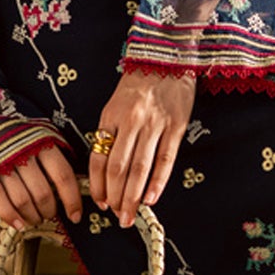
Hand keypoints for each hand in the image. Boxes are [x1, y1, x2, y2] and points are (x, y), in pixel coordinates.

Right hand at [0, 139, 83, 230]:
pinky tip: (19, 224)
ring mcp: (3, 165)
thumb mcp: (42, 136)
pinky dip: (11, 216)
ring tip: (35, 219)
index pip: (63, 176)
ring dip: (32, 216)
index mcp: (42, 142)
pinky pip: (0, 201)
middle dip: (49, 210)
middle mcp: (24, 153)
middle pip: (43, 193)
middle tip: (50, 215)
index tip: (75, 215)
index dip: (72, 199)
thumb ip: (56, 155)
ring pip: (23, 200)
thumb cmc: (19, 135)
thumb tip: (76, 183)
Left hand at [90, 68, 195, 226]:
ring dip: (134, 196)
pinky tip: (151, 199)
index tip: (99, 203)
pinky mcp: (176, 126)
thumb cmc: (138, 84)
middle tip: (117, 218)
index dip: (98, 185)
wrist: (166, 56)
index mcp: (111, 116)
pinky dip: (157, 182)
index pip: (100, 158)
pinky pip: (165, 159)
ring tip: (130, 215)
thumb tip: (106, 172)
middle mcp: (131, 121)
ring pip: (140, 168)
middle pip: (119, 168)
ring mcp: (155, 124)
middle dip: (115, 197)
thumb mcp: (115, 104)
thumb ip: (111, 133)